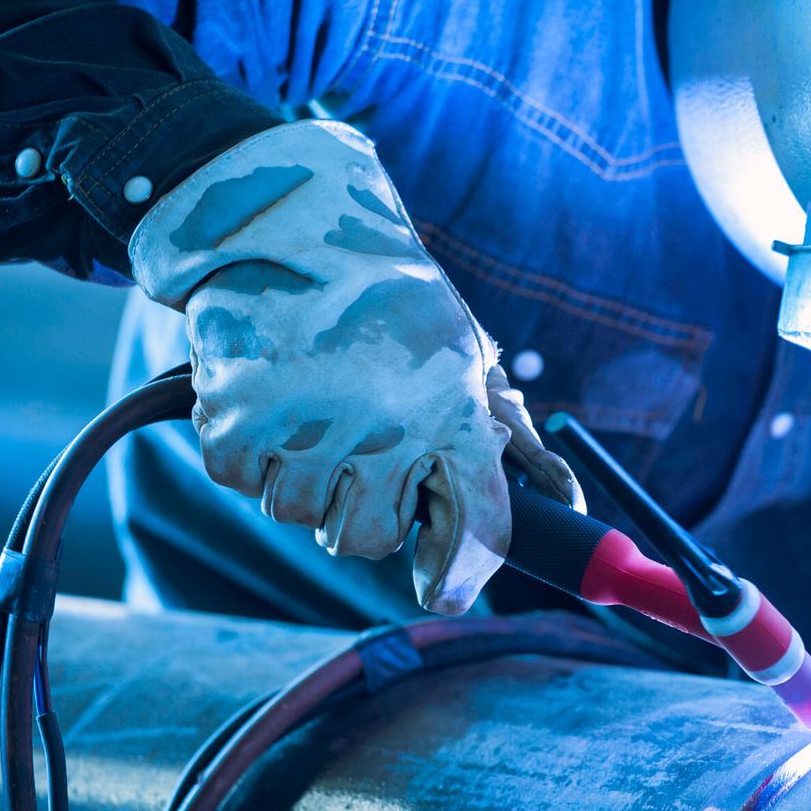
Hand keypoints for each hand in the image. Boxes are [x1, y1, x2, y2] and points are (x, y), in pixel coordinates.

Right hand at [129, 120, 577, 614]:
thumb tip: (569, 495)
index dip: (460, 574)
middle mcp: (390, 433)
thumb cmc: (385, 288)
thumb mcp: (461, 346)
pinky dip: (245, 448)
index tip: (440, 593)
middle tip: (350, 457)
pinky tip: (262, 394)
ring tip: (305, 406)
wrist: (290, 217)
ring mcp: (313, 431)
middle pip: (370, 539)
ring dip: (298, 475)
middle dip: (359, 510)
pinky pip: (242, 479)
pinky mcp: (243, 421)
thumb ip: (499, 424)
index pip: (477, 527)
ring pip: (300, 513)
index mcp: (457, 413)